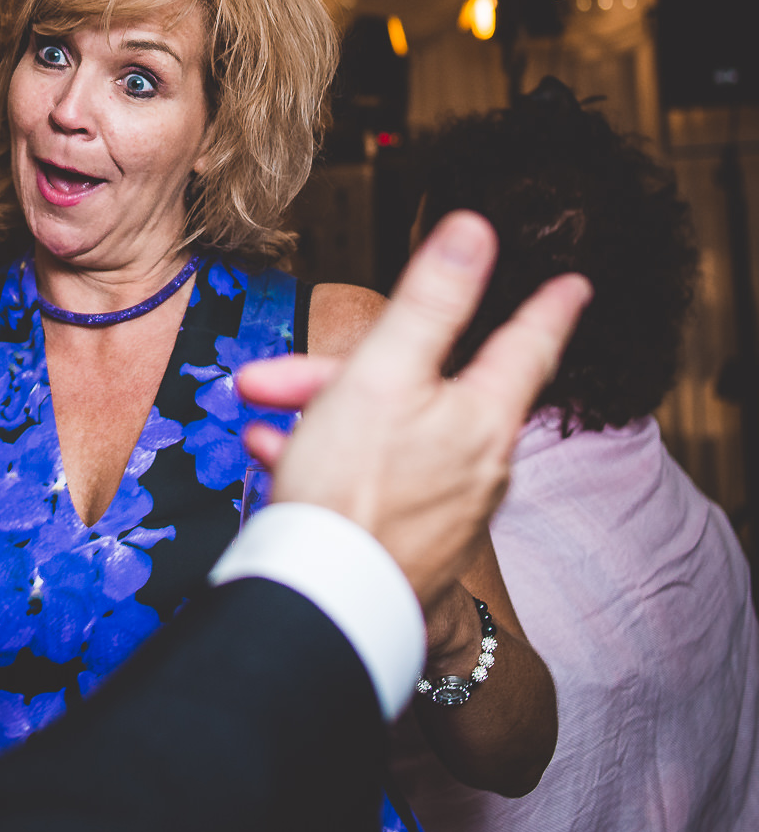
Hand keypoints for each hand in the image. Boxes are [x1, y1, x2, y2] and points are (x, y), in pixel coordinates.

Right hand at [234, 212, 590, 605]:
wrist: (328, 600)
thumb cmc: (353, 485)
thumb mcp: (383, 374)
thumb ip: (429, 302)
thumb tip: (474, 231)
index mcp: (480, 416)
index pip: (526, 346)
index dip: (546, 309)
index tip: (573, 285)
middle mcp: (475, 463)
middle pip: (423, 390)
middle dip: (342, 372)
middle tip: (271, 376)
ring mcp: (444, 507)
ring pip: (387, 434)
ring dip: (321, 416)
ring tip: (258, 418)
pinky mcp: (407, 543)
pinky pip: (370, 481)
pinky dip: (323, 460)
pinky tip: (270, 457)